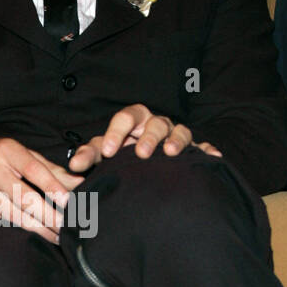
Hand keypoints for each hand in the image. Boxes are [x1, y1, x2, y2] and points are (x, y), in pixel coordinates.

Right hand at [0, 135, 82, 243]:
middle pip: (24, 196)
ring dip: (37, 228)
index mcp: (8, 150)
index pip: (33, 169)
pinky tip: (35, 237)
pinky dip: (20, 230)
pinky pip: (0, 220)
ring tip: (57, 237)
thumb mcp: (20, 153)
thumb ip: (50, 169)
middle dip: (48, 214)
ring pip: (13, 213)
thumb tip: (79, 183)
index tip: (68, 201)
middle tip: (68, 227)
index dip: (52, 186)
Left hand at [67, 104, 221, 171]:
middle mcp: (155, 125)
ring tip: (171, 153)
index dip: (117, 132)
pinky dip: (207, 151)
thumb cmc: (120, 157)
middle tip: (140, 154)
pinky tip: (212, 156)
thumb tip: (74, 166)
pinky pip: (202, 148)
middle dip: (149, 136)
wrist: (142, 167)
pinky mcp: (192, 151)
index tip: (108, 152)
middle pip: (155, 122)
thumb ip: (89, 155)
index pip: (125, 118)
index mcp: (133, 122)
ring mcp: (175, 137)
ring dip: (176, 141)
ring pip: (179, 132)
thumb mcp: (103, 153)